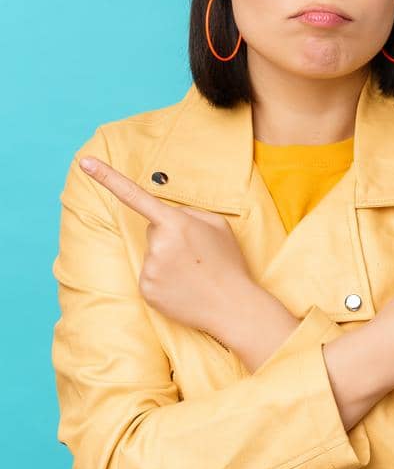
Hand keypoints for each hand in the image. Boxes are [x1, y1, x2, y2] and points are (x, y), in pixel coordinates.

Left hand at [78, 156, 257, 336]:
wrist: (232, 306)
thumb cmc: (227, 263)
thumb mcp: (218, 226)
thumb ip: (189, 213)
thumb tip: (166, 216)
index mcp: (176, 222)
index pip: (135, 195)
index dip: (107, 177)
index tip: (84, 162)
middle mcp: (157, 243)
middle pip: (154, 231)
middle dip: (171, 238)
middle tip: (197, 255)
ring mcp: (149, 268)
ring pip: (151, 254)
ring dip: (168, 260)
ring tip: (194, 273)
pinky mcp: (145, 289)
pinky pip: (149, 276)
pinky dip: (164, 280)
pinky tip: (183, 287)